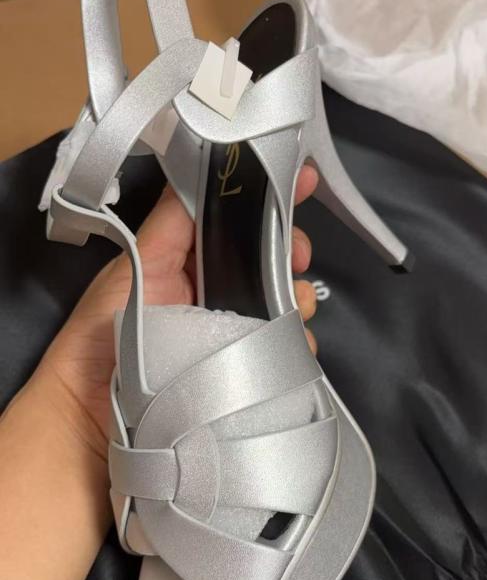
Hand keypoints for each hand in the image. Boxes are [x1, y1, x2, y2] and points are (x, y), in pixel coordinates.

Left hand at [39, 165, 318, 459]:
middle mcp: (215, 294)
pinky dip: (295, 347)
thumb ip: (171, 221)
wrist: (90, 414)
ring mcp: (232, 336)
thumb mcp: (137, 264)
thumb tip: (199, 166)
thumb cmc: (102, 335)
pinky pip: (282, 354)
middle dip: (293, 251)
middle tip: (298, 254)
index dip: (271, 199)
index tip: (303, 181)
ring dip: (297, 298)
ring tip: (291, 304)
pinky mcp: (241, 376)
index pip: (238, 221)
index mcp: (189, 261)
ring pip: (284, 306)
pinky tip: (292, 346)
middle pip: (271, 262)